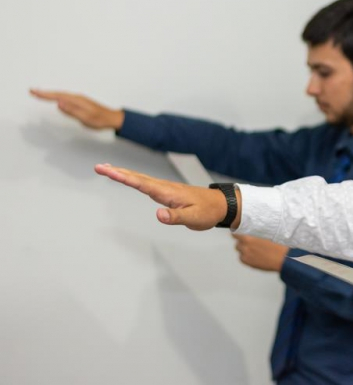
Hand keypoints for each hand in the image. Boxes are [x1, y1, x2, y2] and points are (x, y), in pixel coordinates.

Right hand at [30, 89, 124, 129]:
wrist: (112, 118)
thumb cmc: (100, 119)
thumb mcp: (85, 117)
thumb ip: (71, 111)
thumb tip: (59, 103)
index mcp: (77, 100)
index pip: (58, 96)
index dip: (45, 94)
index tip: (34, 92)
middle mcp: (77, 97)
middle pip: (58, 93)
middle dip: (44, 93)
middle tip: (32, 91)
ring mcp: (79, 99)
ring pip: (61, 95)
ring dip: (50, 94)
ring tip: (39, 94)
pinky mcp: (80, 103)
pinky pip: (66, 97)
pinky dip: (57, 96)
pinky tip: (55, 98)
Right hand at [95, 163, 237, 229]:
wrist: (220, 205)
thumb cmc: (208, 212)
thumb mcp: (194, 219)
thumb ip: (176, 217)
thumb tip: (158, 215)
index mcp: (168, 192)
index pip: (142, 184)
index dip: (124, 177)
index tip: (109, 171)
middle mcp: (164, 187)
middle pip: (137, 178)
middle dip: (117, 172)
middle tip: (98, 167)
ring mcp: (165, 188)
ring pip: (140, 179)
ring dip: (122, 173)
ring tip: (106, 169)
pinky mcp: (166, 192)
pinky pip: (145, 183)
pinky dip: (133, 179)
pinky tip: (127, 178)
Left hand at [232, 235, 287, 271]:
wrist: (282, 258)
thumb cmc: (277, 247)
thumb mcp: (265, 236)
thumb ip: (255, 236)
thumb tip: (252, 236)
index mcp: (249, 238)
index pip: (236, 235)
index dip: (237, 235)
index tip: (238, 234)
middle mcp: (245, 247)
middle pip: (237, 244)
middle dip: (242, 243)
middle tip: (250, 244)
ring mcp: (246, 256)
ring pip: (240, 252)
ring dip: (244, 250)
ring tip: (253, 251)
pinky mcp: (249, 263)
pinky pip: (243, 259)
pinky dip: (246, 257)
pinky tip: (254, 256)